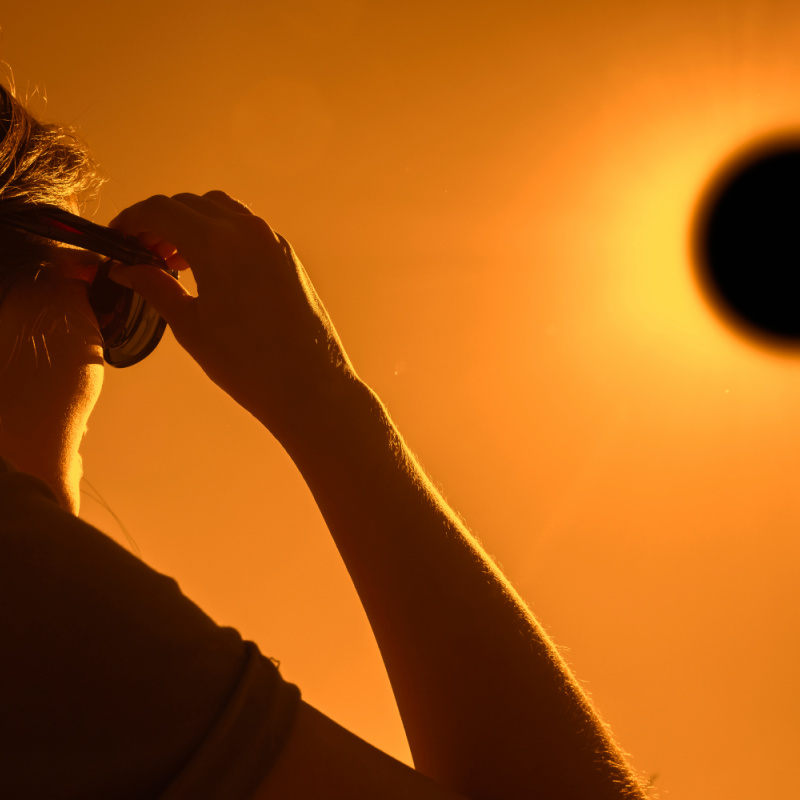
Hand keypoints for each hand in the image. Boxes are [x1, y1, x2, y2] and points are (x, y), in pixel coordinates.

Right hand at [109, 192, 357, 438]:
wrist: (311, 386)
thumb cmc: (249, 364)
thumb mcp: (190, 326)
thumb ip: (155, 287)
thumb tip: (125, 270)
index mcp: (218, 242)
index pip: (160, 210)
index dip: (131, 220)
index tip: (117, 239)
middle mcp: (248, 230)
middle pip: (189, 204)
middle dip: (158, 221)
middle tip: (140, 253)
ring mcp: (273, 240)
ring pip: (220, 210)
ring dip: (190, 224)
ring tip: (173, 260)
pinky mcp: (288, 256)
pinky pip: (246, 228)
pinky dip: (219, 234)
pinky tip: (209, 268)